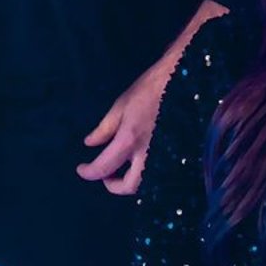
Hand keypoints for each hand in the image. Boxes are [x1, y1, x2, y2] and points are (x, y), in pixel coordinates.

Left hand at [78, 1, 227, 194]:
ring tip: (123, 165)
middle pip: (129, 186)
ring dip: (132, 179)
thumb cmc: (151, 88)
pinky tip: (141, 159)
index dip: (88, 172)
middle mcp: (148, 153)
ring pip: (147, 182)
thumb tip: (90, 144)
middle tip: (105, 175)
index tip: (82, 169)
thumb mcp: (122, 105)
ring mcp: (165, 156)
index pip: (103, 168)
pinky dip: (147, 171)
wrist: (183, 79)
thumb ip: (104, 128)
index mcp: (129, 140)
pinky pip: (160, 171)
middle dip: (113, 185)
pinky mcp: (178, 154)